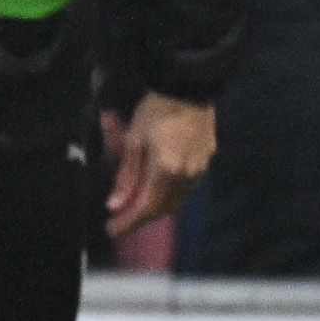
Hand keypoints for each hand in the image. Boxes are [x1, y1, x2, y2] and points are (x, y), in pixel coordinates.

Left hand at [104, 94, 215, 237]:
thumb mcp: (133, 141)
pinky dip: (170, 193)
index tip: (112, 231)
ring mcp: (201, 169)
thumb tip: (115, 205)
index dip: (129, 222)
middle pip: (165, 208)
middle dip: (142, 218)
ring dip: (157, 206)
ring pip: (179, 200)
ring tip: (136, 207)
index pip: (147, 208)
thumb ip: (127, 176)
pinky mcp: (207, 160)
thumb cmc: (155, 112)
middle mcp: (188, 176)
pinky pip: (187, 187)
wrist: (188, 89)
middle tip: (121, 221)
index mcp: (167, 171)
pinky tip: (158, 189)